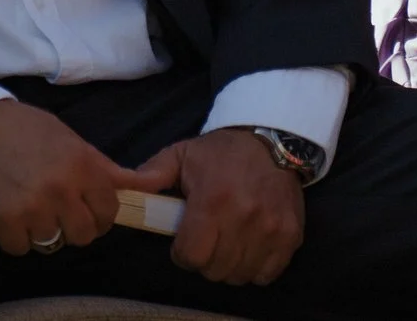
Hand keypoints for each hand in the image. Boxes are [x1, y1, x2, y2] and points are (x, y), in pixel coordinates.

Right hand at [0, 99, 136, 255]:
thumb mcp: (69, 139)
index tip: (85, 206)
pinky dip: (16, 236)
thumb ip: (103, 167)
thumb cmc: (23, 129)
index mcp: (82, 166)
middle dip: (73, 225)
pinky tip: (9, 212)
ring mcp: (32, 209)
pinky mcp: (3, 223)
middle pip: (84, 234)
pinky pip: (21, 248)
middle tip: (57, 209)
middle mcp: (60, 190)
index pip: (109, 211)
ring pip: (53, 244)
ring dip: (43, 230)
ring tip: (29, 206)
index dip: (99, 211)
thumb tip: (147, 184)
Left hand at [129, 131, 304, 286]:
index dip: (182, 254)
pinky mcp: (291, 236)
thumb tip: (125, 188)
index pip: (192, 256)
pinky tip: (248, 248)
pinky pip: (267, 274)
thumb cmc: (220, 152)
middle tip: (205, 242)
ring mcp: (271, 229)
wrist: (271, 140)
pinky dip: (254, 268)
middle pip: (215, 270)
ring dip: (228, 266)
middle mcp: (244, 217)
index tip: (184, 243)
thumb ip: (152, 173)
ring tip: (225, 245)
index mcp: (213, 200)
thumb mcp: (182, 154)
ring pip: (240, 275)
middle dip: (204, 260)